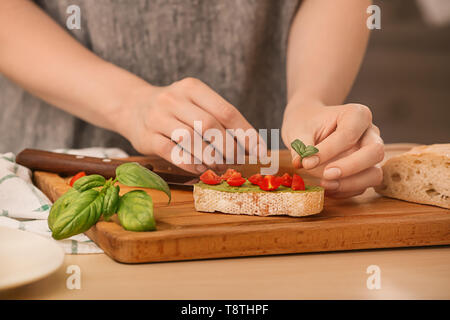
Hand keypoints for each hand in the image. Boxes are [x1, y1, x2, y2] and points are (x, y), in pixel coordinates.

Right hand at [114, 77, 258, 173]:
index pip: (226, 111)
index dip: (246, 133)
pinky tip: (201, 169)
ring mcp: (158, 117)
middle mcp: (173, 99)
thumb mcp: (196, 103)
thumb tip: (251, 146)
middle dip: (229, 148)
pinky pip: (173, 153)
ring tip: (220, 167)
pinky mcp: (147, 137)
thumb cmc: (175, 109)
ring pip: (191, 140)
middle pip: (210, 125)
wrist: (132, 106)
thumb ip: (220, 119)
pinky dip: (191, 164)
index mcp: (192, 87)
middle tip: (237, 161)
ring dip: (210, 158)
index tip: (260, 152)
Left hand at [282, 100, 383, 197]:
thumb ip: (302, 146)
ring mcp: (370, 154)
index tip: (307, 163)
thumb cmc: (306, 124)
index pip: (349, 134)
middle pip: (375, 152)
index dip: (329, 151)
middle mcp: (370, 133)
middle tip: (326, 175)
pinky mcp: (365, 171)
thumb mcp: (299, 130)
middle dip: (350, 167)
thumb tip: (301, 163)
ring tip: (324, 185)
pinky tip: (326, 189)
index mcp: (356, 115)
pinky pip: (363, 186)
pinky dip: (345, 191)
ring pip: (374, 173)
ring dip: (350, 184)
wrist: (310, 125)